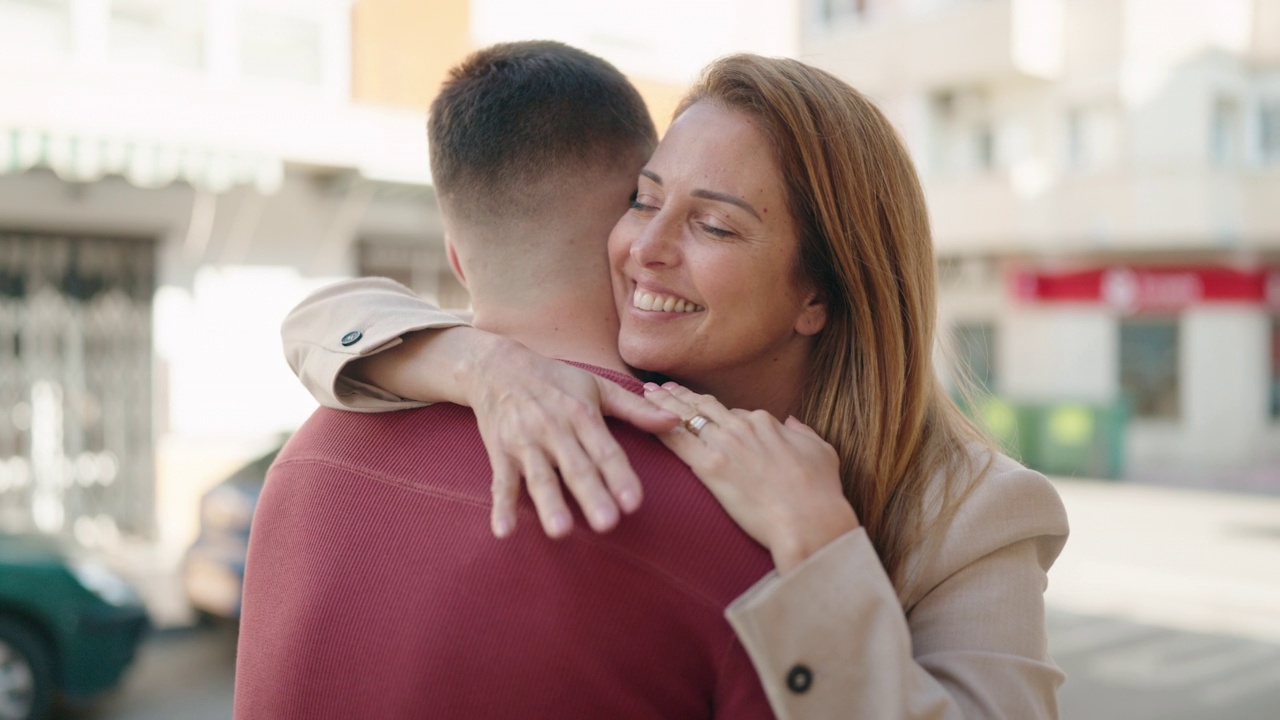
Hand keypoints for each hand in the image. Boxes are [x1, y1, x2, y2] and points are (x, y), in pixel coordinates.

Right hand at [463, 336, 679, 538]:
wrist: (497, 367)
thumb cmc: (555, 380)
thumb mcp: (597, 387)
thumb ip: (636, 409)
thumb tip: (676, 421)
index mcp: (582, 415)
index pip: (606, 451)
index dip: (620, 476)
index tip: (634, 502)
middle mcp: (554, 429)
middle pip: (576, 468)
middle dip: (591, 495)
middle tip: (606, 523)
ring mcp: (525, 442)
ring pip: (540, 477)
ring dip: (549, 504)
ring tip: (560, 532)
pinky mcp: (500, 453)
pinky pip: (500, 483)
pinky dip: (501, 507)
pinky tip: (504, 532)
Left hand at [642, 382, 859, 574]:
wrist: (809, 519)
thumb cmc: (820, 492)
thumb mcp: (822, 451)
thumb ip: (803, 433)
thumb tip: (792, 423)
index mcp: (766, 422)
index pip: (735, 412)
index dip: (715, 410)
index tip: (700, 405)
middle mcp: (742, 427)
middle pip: (704, 406)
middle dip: (681, 396)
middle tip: (660, 388)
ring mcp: (725, 445)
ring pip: (686, 417)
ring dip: (663, 404)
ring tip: (646, 395)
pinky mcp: (710, 467)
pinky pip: (677, 442)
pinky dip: (658, 428)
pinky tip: (643, 421)